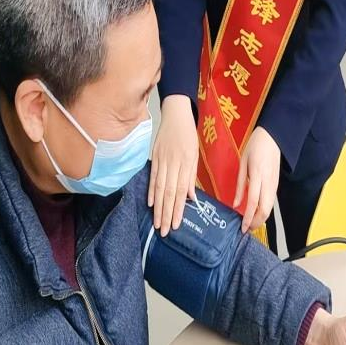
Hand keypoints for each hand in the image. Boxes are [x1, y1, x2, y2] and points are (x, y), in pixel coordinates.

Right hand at [150, 95, 197, 235]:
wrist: (176, 113)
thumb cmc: (188, 135)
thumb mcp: (195, 154)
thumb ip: (191, 176)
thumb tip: (190, 198)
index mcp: (186, 163)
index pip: (181, 191)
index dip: (178, 209)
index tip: (176, 224)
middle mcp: (173, 163)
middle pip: (169, 193)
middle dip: (166, 214)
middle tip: (164, 231)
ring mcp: (162, 160)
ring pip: (159, 188)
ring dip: (158, 208)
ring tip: (157, 223)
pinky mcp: (154, 156)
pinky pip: (152, 177)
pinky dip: (151, 191)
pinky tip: (150, 204)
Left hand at [234, 126, 280, 232]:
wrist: (273, 137)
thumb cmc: (256, 147)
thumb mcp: (243, 163)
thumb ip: (240, 185)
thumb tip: (235, 204)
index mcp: (258, 176)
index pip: (253, 203)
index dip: (248, 218)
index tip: (242, 228)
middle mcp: (268, 183)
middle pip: (265, 210)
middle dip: (256, 223)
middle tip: (246, 230)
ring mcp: (274, 184)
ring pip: (270, 208)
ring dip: (261, 219)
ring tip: (250, 224)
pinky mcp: (276, 184)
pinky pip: (271, 202)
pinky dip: (264, 211)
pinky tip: (256, 213)